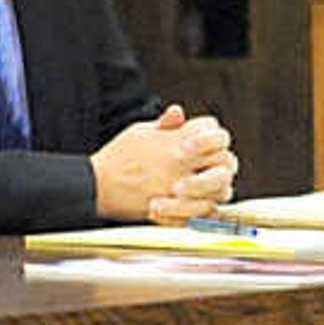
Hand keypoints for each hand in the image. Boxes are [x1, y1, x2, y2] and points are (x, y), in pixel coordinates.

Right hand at [93, 104, 238, 223]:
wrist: (96, 184)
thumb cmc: (117, 157)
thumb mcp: (140, 132)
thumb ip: (165, 125)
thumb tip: (178, 113)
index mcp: (177, 142)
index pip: (217, 134)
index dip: (216, 138)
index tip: (208, 145)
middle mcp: (183, 164)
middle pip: (227, 161)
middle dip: (223, 163)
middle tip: (214, 167)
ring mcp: (181, 187)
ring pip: (223, 188)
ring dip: (219, 187)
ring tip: (210, 187)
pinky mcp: (176, 209)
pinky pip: (207, 212)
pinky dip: (210, 209)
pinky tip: (203, 203)